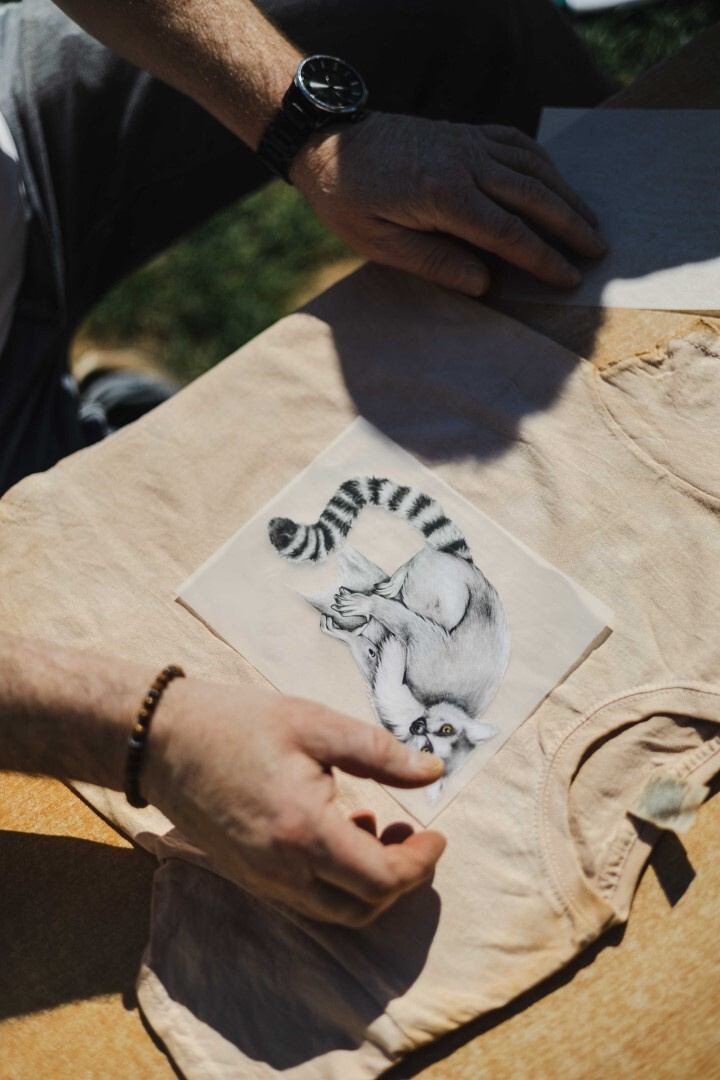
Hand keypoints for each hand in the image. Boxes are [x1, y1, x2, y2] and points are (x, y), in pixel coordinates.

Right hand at [145, 681, 445, 925]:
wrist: (160, 740)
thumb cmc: (236, 723)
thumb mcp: (314, 724)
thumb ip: (379, 753)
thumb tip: (433, 771)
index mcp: (304, 833)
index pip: (382, 879)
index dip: (421, 863)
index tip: (438, 835)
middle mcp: (282, 871)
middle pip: (364, 907)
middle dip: (402, 880)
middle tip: (415, 836)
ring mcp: (261, 880)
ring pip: (335, 912)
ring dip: (369, 885)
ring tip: (379, 829)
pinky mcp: (247, 876)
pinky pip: (306, 899)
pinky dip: (336, 882)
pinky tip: (339, 832)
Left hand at [291, 112, 605, 295]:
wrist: (329, 141)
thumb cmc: (348, 199)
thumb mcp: (378, 243)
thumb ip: (434, 263)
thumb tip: (485, 284)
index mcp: (444, 196)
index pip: (508, 233)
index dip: (544, 258)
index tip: (570, 277)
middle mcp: (465, 163)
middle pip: (533, 196)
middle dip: (570, 226)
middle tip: (598, 252)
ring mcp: (468, 142)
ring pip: (533, 167)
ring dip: (566, 194)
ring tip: (590, 221)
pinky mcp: (465, 132)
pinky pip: (516, 143)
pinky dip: (543, 162)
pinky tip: (556, 181)